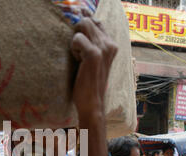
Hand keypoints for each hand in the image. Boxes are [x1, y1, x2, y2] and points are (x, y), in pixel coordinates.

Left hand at [70, 16, 116, 155]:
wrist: (92, 103)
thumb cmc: (89, 84)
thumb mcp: (93, 61)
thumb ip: (90, 44)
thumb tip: (79, 26)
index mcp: (112, 45)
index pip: (96, 21)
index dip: (84, 24)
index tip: (78, 40)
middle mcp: (110, 44)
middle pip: (88, 20)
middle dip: (77, 32)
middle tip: (77, 52)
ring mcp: (103, 48)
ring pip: (83, 26)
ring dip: (76, 40)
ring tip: (79, 58)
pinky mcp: (94, 54)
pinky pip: (77, 38)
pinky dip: (73, 48)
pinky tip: (78, 61)